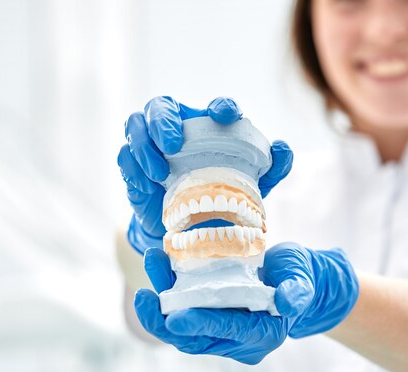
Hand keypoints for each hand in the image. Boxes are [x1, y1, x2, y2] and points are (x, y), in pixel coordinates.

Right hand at [117, 96, 293, 253]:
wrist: (188, 229)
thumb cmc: (219, 196)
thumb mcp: (249, 186)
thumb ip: (271, 168)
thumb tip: (283, 149)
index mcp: (206, 127)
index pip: (212, 109)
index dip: (219, 107)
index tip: (226, 116)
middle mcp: (176, 128)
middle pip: (160, 106)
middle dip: (164, 120)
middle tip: (173, 144)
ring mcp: (150, 146)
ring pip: (135, 125)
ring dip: (144, 146)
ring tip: (159, 173)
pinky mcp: (132, 167)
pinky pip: (124, 157)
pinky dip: (133, 168)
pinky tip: (147, 184)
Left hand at [134, 242, 358, 364]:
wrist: (292, 279)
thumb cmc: (298, 276)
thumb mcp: (302, 278)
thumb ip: (297, 290)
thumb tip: (288, 302)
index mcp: (263, 333)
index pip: (229, 330)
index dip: (202, 324)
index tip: (175, 317)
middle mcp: (239, 340)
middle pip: (195, 339)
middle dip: (164, 320)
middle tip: (144, 298)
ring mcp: (221, 331)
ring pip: (182, 327)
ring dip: (159, 302)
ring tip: (150, 264)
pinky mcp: (208, 317)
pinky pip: (182, 310)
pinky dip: (167, 290)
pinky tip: (158, 265)